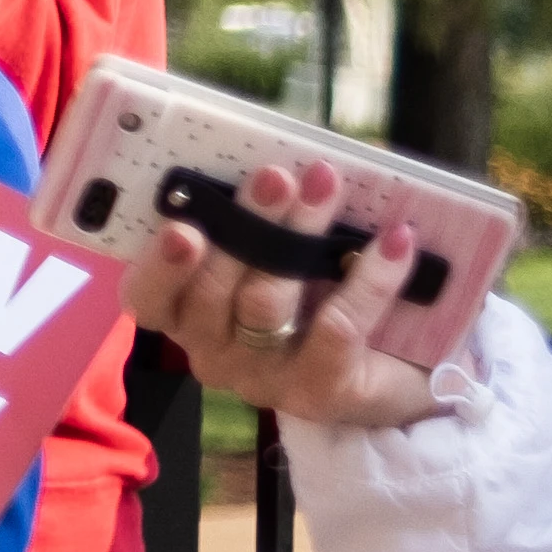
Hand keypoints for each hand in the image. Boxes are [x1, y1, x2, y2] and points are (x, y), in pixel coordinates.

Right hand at [110, 151, 445, 436]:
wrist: (403, 370)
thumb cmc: (324, 292)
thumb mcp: (283, 248)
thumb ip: (264, 214)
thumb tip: (280, 160)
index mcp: (186, 313)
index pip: (148, 297)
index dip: (160, 265)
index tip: (182, 226)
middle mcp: (213, 350)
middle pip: (213, 291)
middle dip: (245, 226)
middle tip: (275, 176)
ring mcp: (262, 377)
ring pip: (266, 303)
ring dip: (299, 235)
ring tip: (327, 185)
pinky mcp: (317, 391)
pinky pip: (336, 327)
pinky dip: (369, 278)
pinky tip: (395, 241)